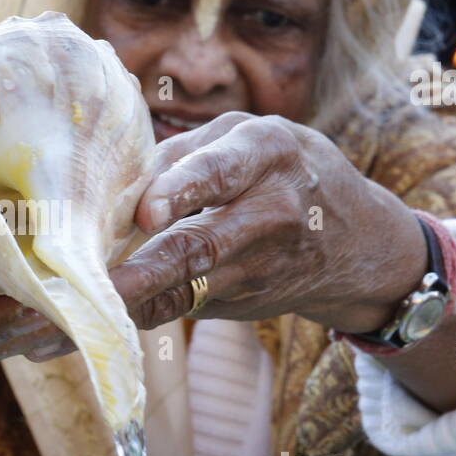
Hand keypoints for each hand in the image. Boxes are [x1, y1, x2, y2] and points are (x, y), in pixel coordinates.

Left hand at [107, 113, 426, 334]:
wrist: (359, 241)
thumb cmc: (284, 169)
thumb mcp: (250, 138)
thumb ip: (185, 152)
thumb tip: (118, 183)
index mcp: (268, 151)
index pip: (222, 171)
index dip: (181, 190)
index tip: (146, 214)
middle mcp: (271, 212)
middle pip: (202, 243)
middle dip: (148, 268)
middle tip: (104, 284)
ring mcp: (260, 267)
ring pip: (189, 286)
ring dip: (138, 299)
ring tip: (96, 307)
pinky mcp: (245, 302)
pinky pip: (186, 306)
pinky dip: (145, 312)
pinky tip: (109, 317)